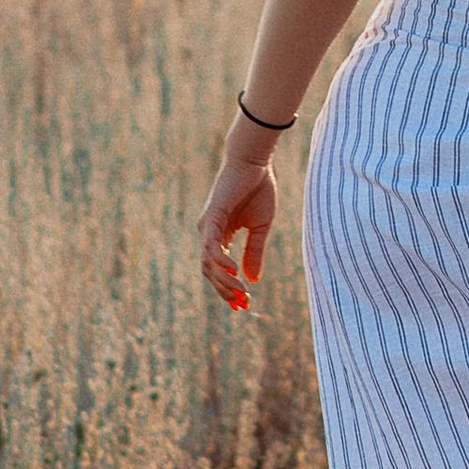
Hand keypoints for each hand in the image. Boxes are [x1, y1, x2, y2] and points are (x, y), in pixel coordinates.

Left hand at [197, 138, 277, 310]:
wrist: (255, 162)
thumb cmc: (258, 189)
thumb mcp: (260, 227)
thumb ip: (254, 252)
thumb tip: (253, 280)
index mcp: (220, 236)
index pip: (218, 270)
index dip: (228, 289)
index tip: (243, 305)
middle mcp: (209, 233)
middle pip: (210, 272)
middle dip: (226, 291)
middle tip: (243, 304)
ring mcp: (208, 226)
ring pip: (209, 263)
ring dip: (224, 281)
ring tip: (241, 293)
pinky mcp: (212, 217)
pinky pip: (212, 245)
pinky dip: (220, 260)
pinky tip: (233, 271)